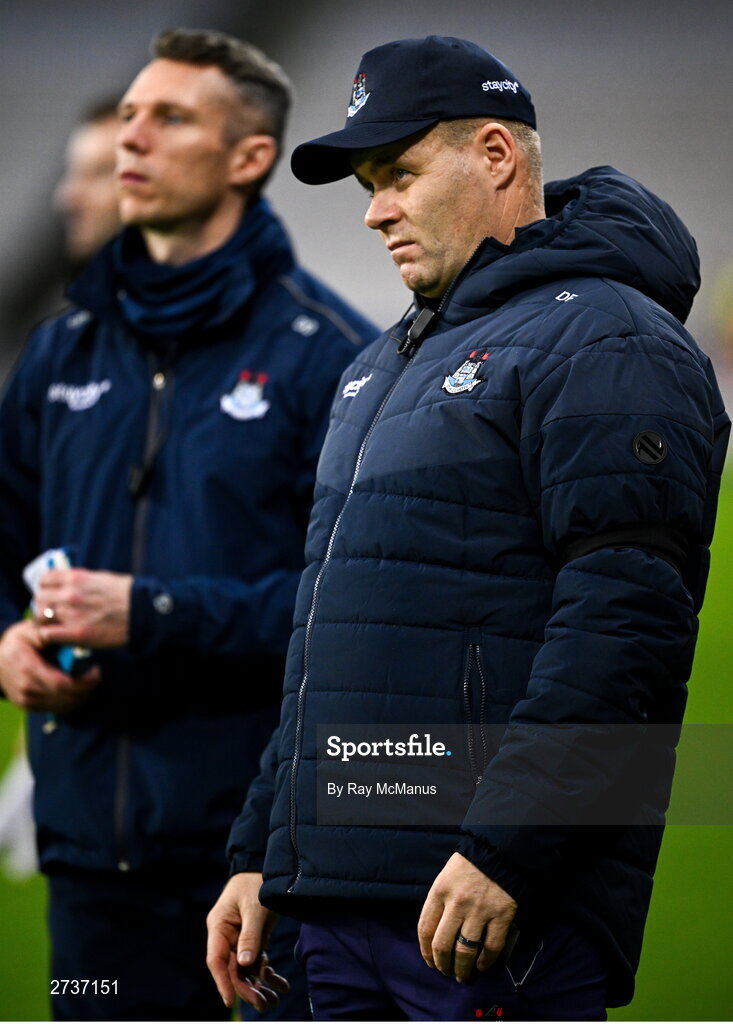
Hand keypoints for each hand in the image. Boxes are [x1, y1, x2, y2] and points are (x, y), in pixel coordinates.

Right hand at [0, 619, 99, 712]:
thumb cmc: (16, 642)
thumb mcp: (29, 630)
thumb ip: (46, 631)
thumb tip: (63, 630)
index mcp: (29, 670)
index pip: (62, 684)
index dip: (84, 682)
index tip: (95, 671)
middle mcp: (27, 690)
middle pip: (66, 698)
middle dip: (86, 689)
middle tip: (95, 675)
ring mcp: (27, 701)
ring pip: (63, 707)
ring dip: (81, 697)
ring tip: (88, 681)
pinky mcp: (29, 707)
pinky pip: (55, 709)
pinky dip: (70, 702)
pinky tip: (77, 689)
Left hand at [34, 568, 131, 648]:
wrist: (143, 612)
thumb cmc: (126, 594)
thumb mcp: (101, 577)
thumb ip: (80, 581)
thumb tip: (66, 584)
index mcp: (76, 578)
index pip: (44, 580)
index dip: (45, 587)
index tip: (50, 593)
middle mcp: (70, 594)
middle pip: (39, 598)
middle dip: (43, 604)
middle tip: (51, 611)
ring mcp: (72, 614)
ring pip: (39, 616)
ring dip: (44, 620)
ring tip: (54, 624)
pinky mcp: (77, 633)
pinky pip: (47, 634)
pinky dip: (49, 636)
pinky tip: (57, 636)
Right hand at [206, 872, 287, 1011]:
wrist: (270, 870)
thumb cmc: (257, 883)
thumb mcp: (255, 907)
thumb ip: (250, 934)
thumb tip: (244, 963)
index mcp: (219, 926)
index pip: (216, 959)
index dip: (222, 981)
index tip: (230, 1000)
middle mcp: (227, 936)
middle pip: (233, 969)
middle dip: (247, 988)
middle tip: (264, 1005)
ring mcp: (240, 939)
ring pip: (246, 969)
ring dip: (259, 985)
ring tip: (274, 1001)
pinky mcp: (253, 940)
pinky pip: (258, 962)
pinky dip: (269, 974)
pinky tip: (282, 985)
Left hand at [418, 851, 517, 982]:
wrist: (498, 851)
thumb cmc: (469, 865)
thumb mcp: (445, 877)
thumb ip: (439, 903)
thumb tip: (434, 935)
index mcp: (439, 891)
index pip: (425, 929)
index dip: (425, 951)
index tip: (429, 962)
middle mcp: (457, 903)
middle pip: (443, 945)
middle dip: (442, 965)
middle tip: (446, 972)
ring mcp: (480, 910)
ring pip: (466, 951)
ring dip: (463, 969)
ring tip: (463, 976)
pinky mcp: (501, 915)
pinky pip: (492, 946)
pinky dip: (486, 961)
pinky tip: (482, 966)